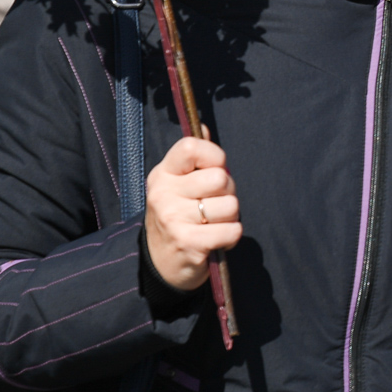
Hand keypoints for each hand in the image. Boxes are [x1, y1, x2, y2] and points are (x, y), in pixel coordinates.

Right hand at [144, 136, 240, 291]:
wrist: (159, 264)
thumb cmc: (178, 217)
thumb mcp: (178, 184)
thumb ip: (194, 158)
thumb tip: (203, 127)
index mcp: (163, 175)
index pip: (192, 147)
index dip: (215, 156)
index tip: (215, 170)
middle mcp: (164, 194)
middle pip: (220, 178)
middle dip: (227, 192)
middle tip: (213, 206)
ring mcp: (174, 218)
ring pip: (230, 205)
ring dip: (229, 218)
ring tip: (212, 225)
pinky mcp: (188, 243)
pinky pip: (232, 230)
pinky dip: (231, 237)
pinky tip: (215, 241)